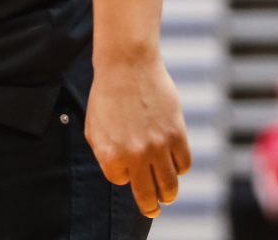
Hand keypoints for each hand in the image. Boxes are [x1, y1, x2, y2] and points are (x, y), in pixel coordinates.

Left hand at [85, 55, 191, 217]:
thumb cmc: (107, 96)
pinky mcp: (177, 135)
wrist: (127, 66)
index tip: (123, 163)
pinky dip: (180, 169)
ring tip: (167, 195)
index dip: (121, 173)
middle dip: (150, 207)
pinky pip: (183, 164)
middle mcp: (134, 156)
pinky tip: (175, 166)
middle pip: (147, 195)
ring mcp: (158, 147)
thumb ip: (105, 154)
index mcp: (110, 155)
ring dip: (168, 194)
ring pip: (169, 185)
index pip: (120, 180)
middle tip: (153, 210)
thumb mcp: (94, 128)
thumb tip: (122, 174)